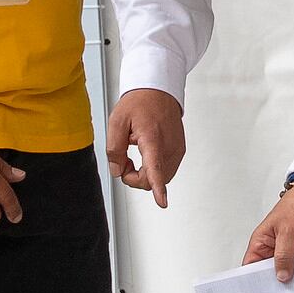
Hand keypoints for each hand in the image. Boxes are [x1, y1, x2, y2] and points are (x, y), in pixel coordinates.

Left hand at [106, 88, 184, 208]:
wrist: (159, 90)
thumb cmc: (140, 102)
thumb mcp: (117, 121)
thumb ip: (114, 149)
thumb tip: (117, 170)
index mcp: (152, 138)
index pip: (155, 167)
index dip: (158, 187)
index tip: (163, 202)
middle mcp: (169, 146)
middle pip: (153, 179)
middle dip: (135, 178)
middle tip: (123, 162)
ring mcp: (176, 149)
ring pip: (161, 177)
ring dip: (145, 175)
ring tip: (135, 155)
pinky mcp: (179, 150)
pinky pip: (166, 170)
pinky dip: (154, 170)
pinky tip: (146, 155)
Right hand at [243, 187, 293, 281]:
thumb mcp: (287, 231)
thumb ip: (284, 254)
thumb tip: (282, 276)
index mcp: (261, 245)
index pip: (251, 268)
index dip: (254, 281)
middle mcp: (273, 251)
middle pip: (272, 274)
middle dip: (279, 281)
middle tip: (285, 292)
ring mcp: (288, 253)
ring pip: (290, 272)